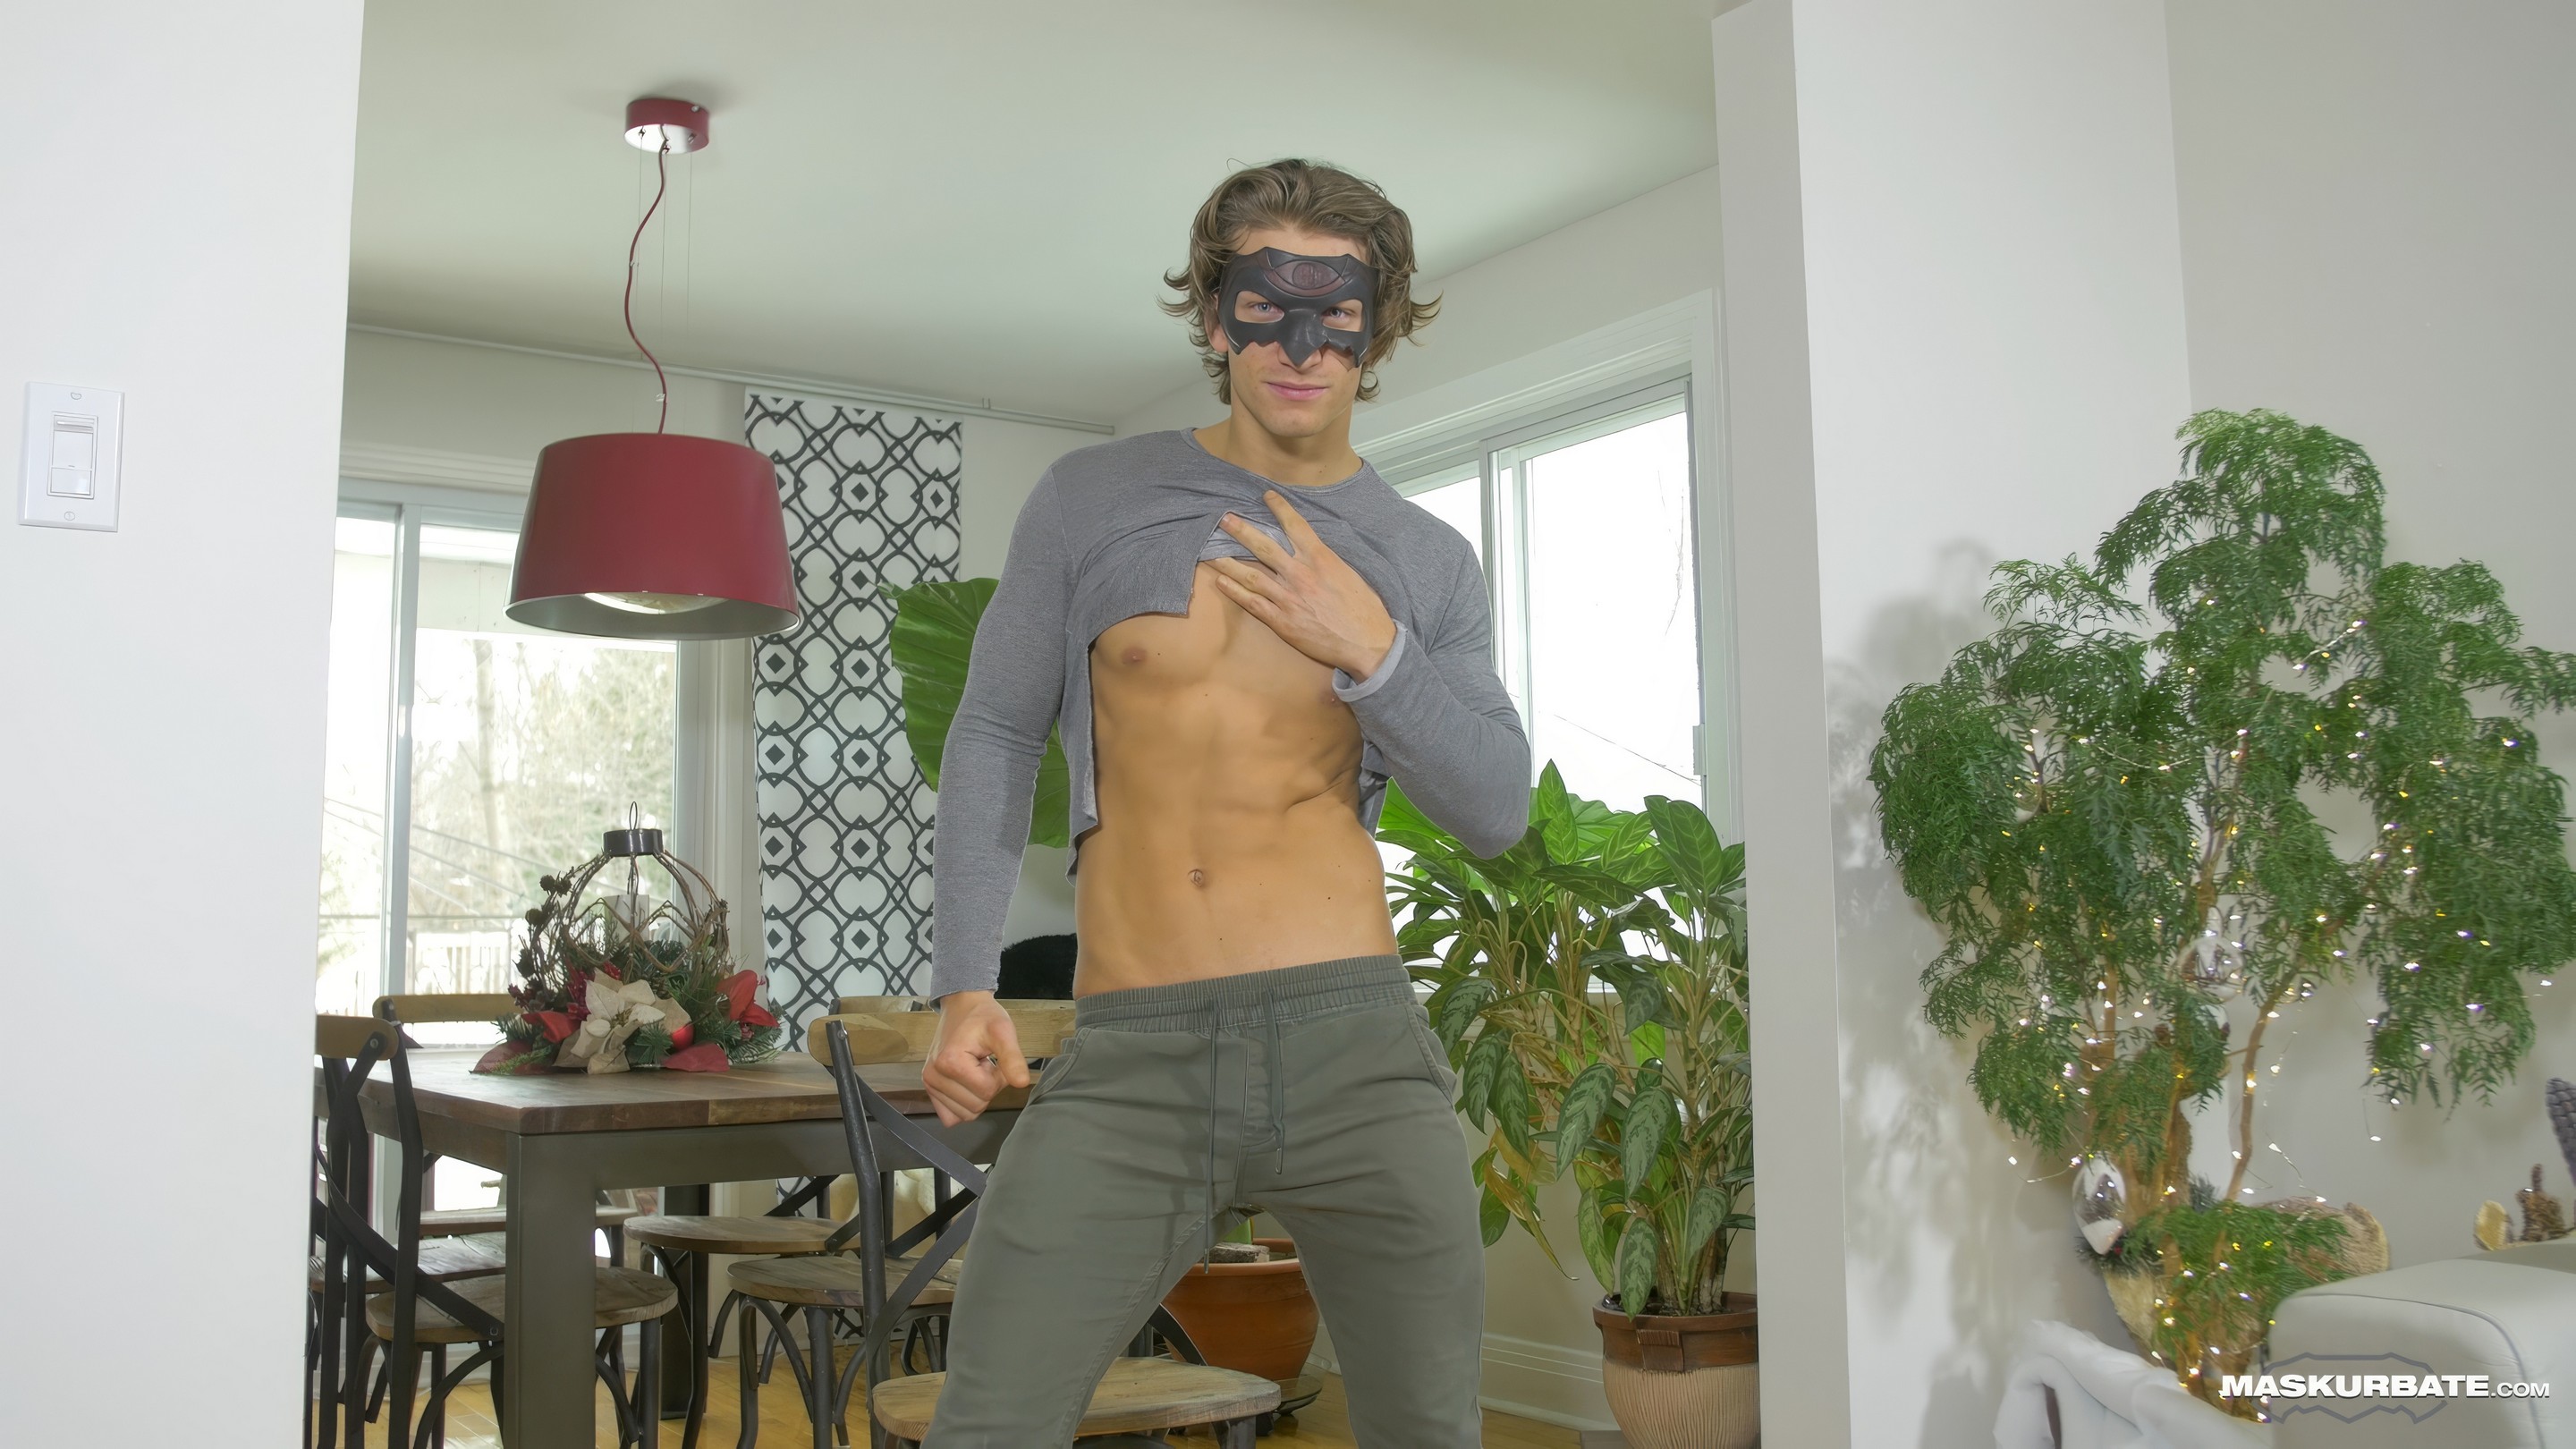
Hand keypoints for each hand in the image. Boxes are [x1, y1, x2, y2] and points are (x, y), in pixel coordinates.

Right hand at [920, 992, 1030, 1125]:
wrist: (962, 1006)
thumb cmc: (982, 1016)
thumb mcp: (1003, 1031)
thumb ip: (1013, 1058)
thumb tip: (1022, 1083)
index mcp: (949, 1062)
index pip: (986, 1091)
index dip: (998, 1077)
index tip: (993, 1058)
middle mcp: (934, 1076)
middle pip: (976, 1106)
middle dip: (988, 1086)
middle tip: (984, 1063)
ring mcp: (929, 1084)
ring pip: (966, 1114)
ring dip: (976, 1095)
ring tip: (974, 1069)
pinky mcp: (930, 1089)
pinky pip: (951, 1116)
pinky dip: (963, 1105)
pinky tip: (966, 1083)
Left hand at [1207, 490, 1398, 678]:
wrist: (1367, 643)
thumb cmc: (1364, 610)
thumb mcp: (1349, 574)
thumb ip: (1327, 561)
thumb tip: (1313, 552)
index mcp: (1321, 559)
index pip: (1295, 526)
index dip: (1279, 508)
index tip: (1266, 496)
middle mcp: (1301, 574)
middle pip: (1264, 547)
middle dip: (1242, 531)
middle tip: (1224, 519)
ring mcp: (1288, 598)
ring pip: (1251, 575)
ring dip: (1229, 562)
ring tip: (1211, 551)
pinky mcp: (1282, 621)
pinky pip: (1252, 603)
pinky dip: (1235, 592)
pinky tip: (1221, 582)